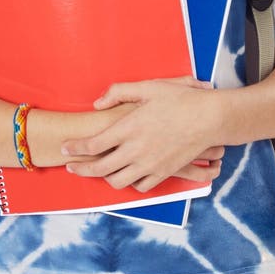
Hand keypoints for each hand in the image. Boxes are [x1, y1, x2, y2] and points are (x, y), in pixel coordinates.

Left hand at [60, 75, 223, 192]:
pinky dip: (130, 183)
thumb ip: (119, 92)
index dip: (74, 149)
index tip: (64, 149)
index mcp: (129, 127)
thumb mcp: (149, 87)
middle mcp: (137, 149)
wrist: (210, 118)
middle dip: (79, 170)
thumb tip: (97, 103)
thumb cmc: (180, 100)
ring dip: (103, 178)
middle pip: (99, 168)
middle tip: (70, 167)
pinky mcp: (164, 172)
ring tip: (96, 171)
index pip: (92, 145)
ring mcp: (151, 164)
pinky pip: (140, 186)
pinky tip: (126, 174)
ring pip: (117, 182)